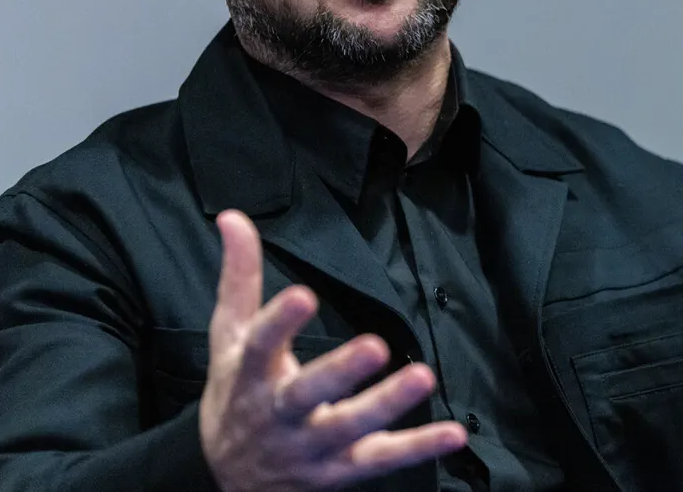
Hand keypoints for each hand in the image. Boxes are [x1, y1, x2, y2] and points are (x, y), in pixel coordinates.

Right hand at [200, 210, 466, 491]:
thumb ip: (239, 277)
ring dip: (387, 404)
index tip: (304, 294)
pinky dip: (418, 448)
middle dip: (339, 372)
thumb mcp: (229, 337)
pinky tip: (454, 434)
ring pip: (350, 428)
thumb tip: (233, 216)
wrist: (230, 479)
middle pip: (307, 393)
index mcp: (251, 375)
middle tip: (374, 346)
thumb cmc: (238, 391)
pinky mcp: (341, 468)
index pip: (261, 346)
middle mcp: (280, 413)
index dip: (280, 322)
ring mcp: (311, 445)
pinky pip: (382, 459)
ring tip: (422, 376)